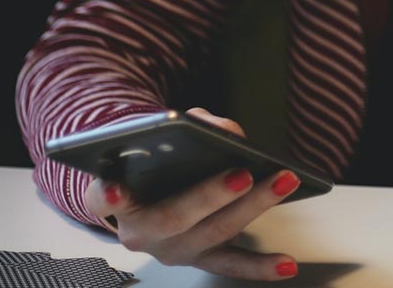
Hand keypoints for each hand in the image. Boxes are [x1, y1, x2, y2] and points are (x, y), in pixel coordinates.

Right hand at [83, 107, 299, 280]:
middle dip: (212, 195)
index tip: (117, 187)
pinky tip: (287, 265)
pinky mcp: (199, 258)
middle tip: (243, 173)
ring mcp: (172, 250)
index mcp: (114, 199)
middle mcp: (139, 233)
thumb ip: (186, 126)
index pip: (104, 196)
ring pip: (212, 234)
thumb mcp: (154, 134)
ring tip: (282, 183)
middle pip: (175, 216)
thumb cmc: (147, 155)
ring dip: (252, 208)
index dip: (111, 193)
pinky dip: (260, 266)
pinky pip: (231, 264)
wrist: (140, 192)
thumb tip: (226, 132)